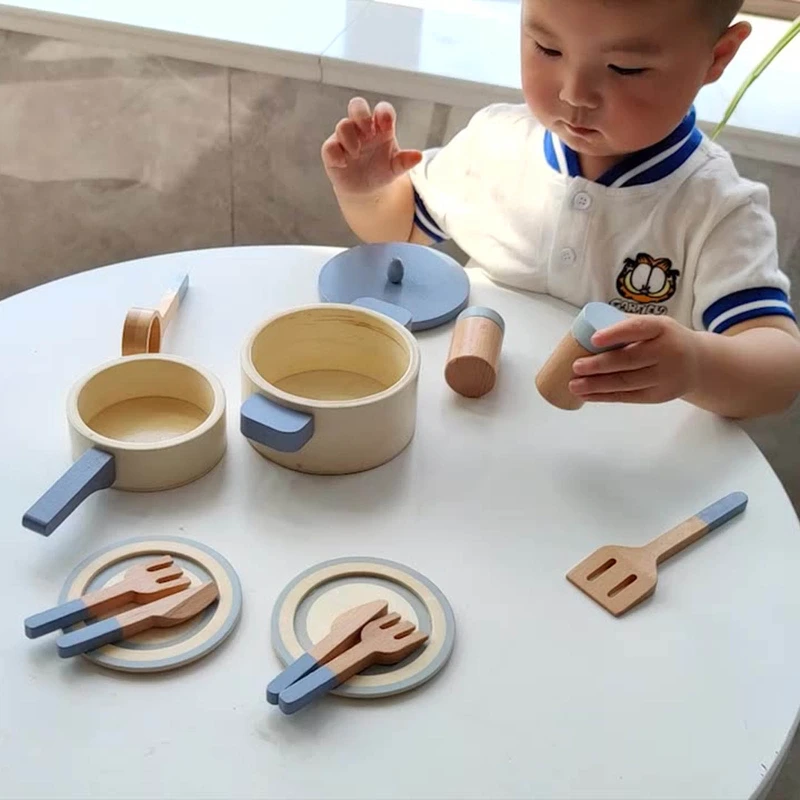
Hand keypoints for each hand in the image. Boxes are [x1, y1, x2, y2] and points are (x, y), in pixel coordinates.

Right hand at [321, 98, 421, 198]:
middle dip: (361, 114)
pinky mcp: (332, 152)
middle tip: (367, 131)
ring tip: (356, 153)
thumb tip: (418, 156)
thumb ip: (405, 161)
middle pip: (357, 106)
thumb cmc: (382, 170)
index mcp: (380, 127)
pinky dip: (335, 154)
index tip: (387, 125)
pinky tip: (344, 163)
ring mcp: (345, 138)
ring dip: (350, 137)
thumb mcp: (395, 168)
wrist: (366, 189)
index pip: (382, 110)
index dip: (383, 113)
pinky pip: (329, 147)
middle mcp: (361, 128)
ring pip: (343, 125)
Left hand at [568, 315, 700, 403]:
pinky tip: (586, 396)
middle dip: (600, 365)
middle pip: (629, 360)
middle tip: (576, 366)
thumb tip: (586, 330)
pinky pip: (628, 397)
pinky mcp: (659, 396)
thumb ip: (626, 325)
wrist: (697, 363)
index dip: (616, 333)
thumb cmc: (664, 339)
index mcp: (662, 328)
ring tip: (574, 385)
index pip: (638, 328)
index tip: (594, 339)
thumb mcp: (654, 326)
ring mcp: (665, 377)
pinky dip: (605, 397)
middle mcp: (668, 352)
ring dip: (597, 385)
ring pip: (626, 382)